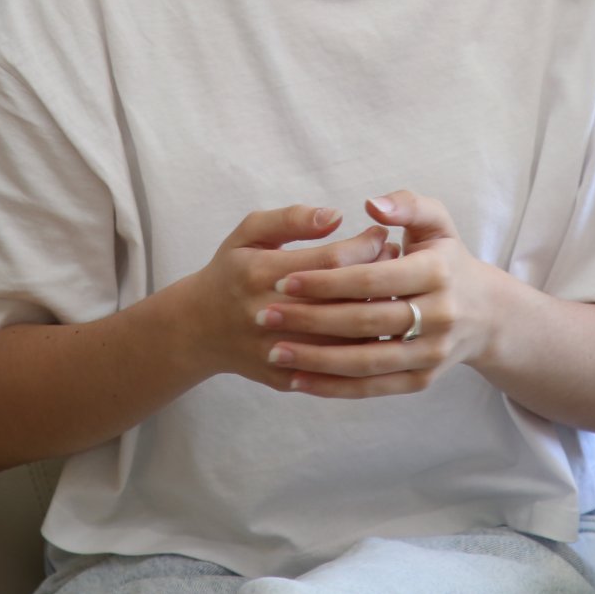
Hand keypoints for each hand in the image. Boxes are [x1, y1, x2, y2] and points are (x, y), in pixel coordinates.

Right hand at [180, 204, 394, 391]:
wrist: (197, 330)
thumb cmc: (232, 271)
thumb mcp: (249, 233)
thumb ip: (291, 219)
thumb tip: (335, 216)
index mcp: (260, 273)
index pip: (331, 261)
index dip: (365, 245)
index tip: (383, 233)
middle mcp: (268, 314)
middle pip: (342, 300)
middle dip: (378, 276)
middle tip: (397, 259)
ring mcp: (276, 350)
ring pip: (344, 338)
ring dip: (375, 314)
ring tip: (392, 290)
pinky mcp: (284, 377)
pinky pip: (334, 369)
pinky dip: (360, 349)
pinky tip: (374, 326)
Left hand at [253, 190, 508, 398]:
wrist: (485, 313)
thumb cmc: (445, 258)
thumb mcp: (437, 222)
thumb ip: (406, 204)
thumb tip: (372, 205)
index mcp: (438, 271)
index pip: (373, 277)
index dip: (327, 280)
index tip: (285, 279)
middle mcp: (440, 315)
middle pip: (366, 321)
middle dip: (312, 319)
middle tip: (266, 315)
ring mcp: (432, 352)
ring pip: (366, 361)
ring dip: (316, 359)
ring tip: (275, 350)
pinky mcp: (423, 379)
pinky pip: (373, 388)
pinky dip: (334, 387)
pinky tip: (298, 380)